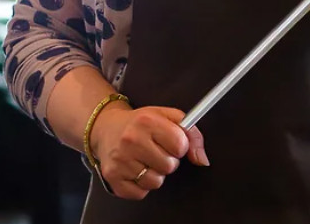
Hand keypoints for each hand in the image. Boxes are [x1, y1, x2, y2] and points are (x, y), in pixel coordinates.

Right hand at [90, 104, 207, 199]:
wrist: (107, 128)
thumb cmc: (140, 123)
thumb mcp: (167, 116)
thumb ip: (191, 133)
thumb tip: (202, 159)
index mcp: (147, 121)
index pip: (180, 145)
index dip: (180, 146)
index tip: (171, 142)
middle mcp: (132, 140)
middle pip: (169, 166)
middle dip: (167, 160)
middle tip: (156, 150)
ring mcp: (121, 160)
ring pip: (156, 182)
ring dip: (155, 173)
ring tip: (145, 159)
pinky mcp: (113, 177)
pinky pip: (141, 193)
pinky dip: (141, 185)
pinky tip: (135, 169)